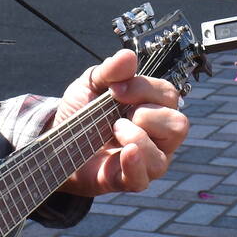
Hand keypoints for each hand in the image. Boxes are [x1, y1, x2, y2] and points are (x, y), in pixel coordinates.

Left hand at [53, 49, 188, 195]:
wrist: (56, 142)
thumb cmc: (82, 114)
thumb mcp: (90, 85)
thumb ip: (110, 71)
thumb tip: (128, 56)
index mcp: (153, 108)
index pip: (169, 95)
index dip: (144, 89)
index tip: (114, 90)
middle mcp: (157, 136)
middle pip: (179, 125)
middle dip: (148, 115)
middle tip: (119, 116)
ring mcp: (146, 161)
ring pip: (164, 155)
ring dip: (138, 138)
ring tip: (114, 132)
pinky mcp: (128, 180)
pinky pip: (144, 178)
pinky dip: (135, 164)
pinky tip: (124, 152)